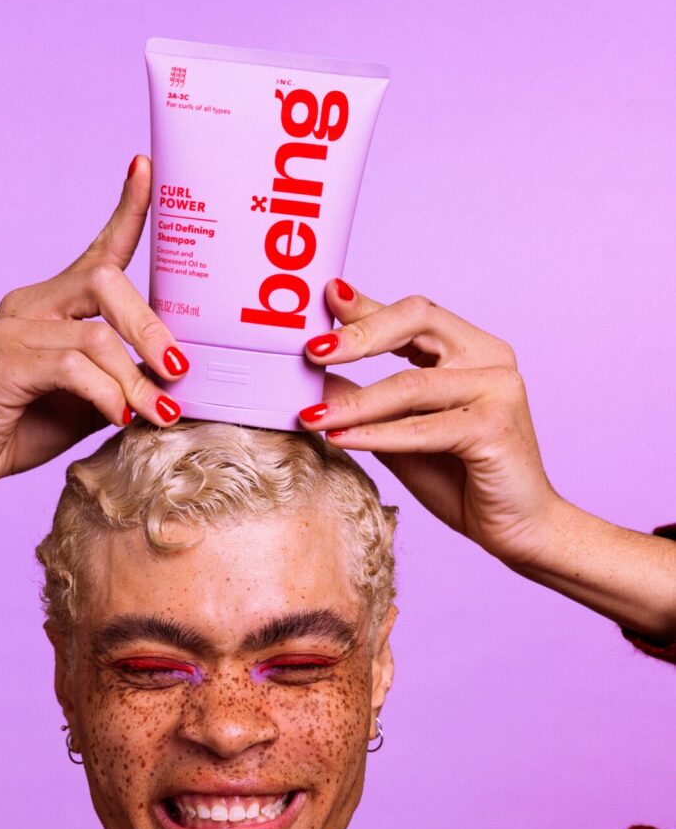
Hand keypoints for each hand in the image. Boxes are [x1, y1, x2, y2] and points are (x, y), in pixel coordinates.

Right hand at [0, 155, 186, 502]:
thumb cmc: (25, 423)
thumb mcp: (92, 399)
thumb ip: (127, 378)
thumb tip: (180, 377)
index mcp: (55, 304)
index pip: (99, 249)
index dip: (127, 210)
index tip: (148, 168)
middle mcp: (33, 304)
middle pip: (108, 281)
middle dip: (152, 329)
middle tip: (180, 371)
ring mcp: (14, 328)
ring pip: (97, 333)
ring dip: (136, 379)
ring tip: (159, 412)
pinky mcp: (4, 362)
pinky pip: (72, 366)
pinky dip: (107, 394)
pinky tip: (122, 418)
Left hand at [298, 285, 562, 567]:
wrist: (517, 530)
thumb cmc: (461, 480)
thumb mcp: (399, 435)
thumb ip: (366, 404)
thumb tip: (314, 378)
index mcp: (470, 349)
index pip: (412, 314)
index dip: (365, 307)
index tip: (324, 298)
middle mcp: (489, 357)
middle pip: (418, 320)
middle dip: (359, 334)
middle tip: (311, 351)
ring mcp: (498, 389)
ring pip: (411, 384)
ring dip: (355, 402)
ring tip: (310, 415)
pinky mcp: (496, 427)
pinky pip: (423, 427)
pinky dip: (377, 434)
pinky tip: (340, 438)